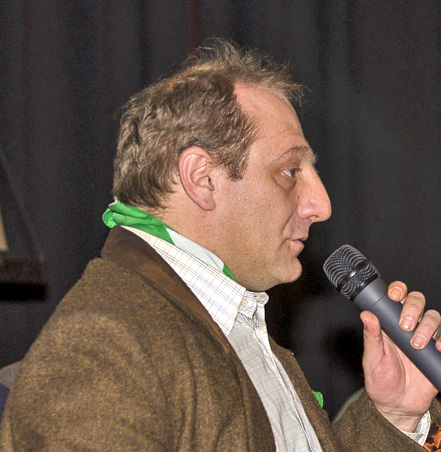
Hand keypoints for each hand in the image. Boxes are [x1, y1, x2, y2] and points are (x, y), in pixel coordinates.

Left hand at [361, 281, 440, 431]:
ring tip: (416, 344)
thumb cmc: (381, 380)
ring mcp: (424, 338)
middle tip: (405, 325)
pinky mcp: (436, 352)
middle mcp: (408, 327)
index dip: (398, 290)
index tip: (394, 295)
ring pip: (433, 317)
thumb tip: (366, 314)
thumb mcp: (373, 359)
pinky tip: (438, 347)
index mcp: (389, 324)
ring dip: (426, 326)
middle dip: (413, 308)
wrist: (398, 406)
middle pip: (417, 302)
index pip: (396, 298)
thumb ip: (371, 337)